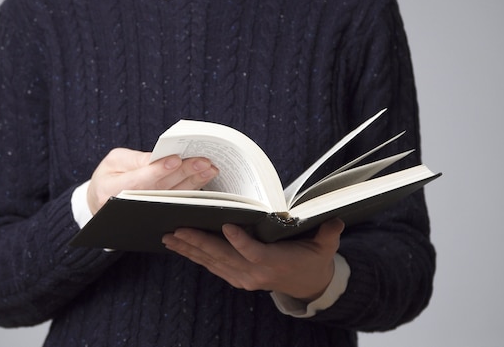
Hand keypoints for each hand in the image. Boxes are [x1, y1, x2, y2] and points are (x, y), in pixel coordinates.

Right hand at [87, 148, 218, 214]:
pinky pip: (177, 202)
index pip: (138, 181)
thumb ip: (135, 160)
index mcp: (110, 190)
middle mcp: (128, 206)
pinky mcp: (158, 215)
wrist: (103, 202)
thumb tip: (160, 158)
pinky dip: (192, 189)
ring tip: (209, 168)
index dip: (158, 171)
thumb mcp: (114, 161)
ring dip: (194, 182)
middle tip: (203, 162)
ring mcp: (144, 214)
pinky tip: (205, 178)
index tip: (176, 160)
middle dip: (184, 174)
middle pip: (161, 190)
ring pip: (173, 197)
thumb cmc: (109, 175)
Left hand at [162, 218, 343, 301]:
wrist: (309, 285)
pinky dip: (195, 256)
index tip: (226, 225)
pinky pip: (212, 266)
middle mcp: (255, 274)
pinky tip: (180, 247)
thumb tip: (334, 218)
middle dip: (198, 242)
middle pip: (223, 257)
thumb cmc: (314, 260)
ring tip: (169, 237)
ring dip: (189, 249)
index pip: (254, 253)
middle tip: (177, 229)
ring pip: (212, 262)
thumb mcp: (325, 247)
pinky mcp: (237, 278)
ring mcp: (243, 278)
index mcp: (274, 264)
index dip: (240, 241)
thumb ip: (328, 234)